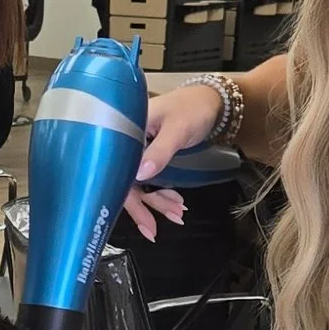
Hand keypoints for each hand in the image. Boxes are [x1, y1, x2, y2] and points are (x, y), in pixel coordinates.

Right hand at [117, 78, 220, 241]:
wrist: (213, 100)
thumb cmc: (193, 108)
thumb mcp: (178, 130)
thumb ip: (160, 152)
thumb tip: (139, 176)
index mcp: (124, 128)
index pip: (115, 168)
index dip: (123, 196)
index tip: (138, 220)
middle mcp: (126, 140)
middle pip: (126, 179)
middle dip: (145, 205)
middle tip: (155, 229)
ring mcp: (138, 148)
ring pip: (140, 182)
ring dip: (156, 201)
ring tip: (176, 214)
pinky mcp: (149, 154)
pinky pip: (149, 178)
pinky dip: (161, 192)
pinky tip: (174, 202)